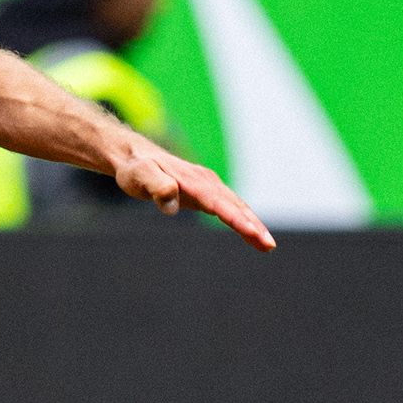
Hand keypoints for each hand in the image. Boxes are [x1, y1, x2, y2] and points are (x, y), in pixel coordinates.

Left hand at [114, 146, 277, 252]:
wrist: (134, 156)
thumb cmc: (135, 169)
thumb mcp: (140, 176)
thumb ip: (157, 186)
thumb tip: (172, 204)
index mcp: (193, 180)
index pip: (219, 203)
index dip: (236, 219)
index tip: (252, 232)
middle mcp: (206, 181)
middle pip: (235, 206)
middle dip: (253, 226)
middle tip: (269, 246)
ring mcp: (208, 186)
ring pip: (236, 207)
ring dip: (253, 225)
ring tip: (267, 246)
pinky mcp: (205, 192)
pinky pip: (229, 207)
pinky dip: (242, 220)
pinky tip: (252, 235)